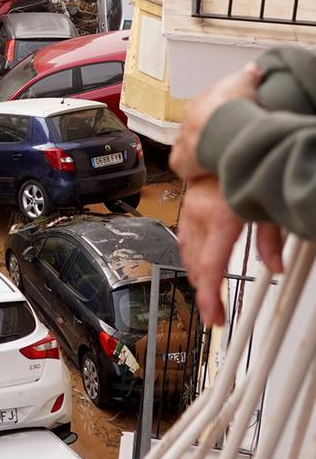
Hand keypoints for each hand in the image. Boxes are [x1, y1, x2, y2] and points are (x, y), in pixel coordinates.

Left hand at [171, 63, 261, 182]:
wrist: (224, 127)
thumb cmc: (234, 105)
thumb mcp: (244, 82)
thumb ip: (248, 75)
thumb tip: (252, 68)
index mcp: (197, 105)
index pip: (205, 111)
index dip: (218, 117)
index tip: (229, 121)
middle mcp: (185, 122)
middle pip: (196, 130)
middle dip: (208, 134)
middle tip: (226, 141)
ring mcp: (181, 142)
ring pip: (189, 148)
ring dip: (200, 152)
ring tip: (218, 157)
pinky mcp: (180, 162)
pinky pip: (185, 167)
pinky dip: (194, 170)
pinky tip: (205, 172)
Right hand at [178, 177, 284, 325]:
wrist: (223, 141)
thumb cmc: (246, 167)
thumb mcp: (267, 206)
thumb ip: (271, 240)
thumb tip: (276, 266)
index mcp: (219, 217)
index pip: (210, 267)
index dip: (209, 297)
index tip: (212, 317)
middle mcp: (198, 215)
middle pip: (195, 265)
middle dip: (205, 292)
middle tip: (215, 313)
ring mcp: (190, 210)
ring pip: (186, 253)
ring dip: (195, 275)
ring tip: (208, 294)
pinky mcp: (188, 206)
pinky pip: (184, 238)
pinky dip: (190, 257)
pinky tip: (196, 265)